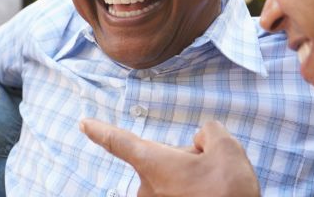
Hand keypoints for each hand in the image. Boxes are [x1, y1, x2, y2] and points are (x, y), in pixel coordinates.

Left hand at [80, 119, 259, 196]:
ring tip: (216, 191)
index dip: (101, 131)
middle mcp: (148, 188)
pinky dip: (194, 194)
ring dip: (193, 180)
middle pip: (164, 159)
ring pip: (174, 179)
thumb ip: (209, 132)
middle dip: (187, 159)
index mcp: (154, 164)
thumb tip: (203, 139)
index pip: (120, 142)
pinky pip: (179, 195)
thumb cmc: (229, 192)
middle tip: (213, 172)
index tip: (85, 125)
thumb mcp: (227, 148)